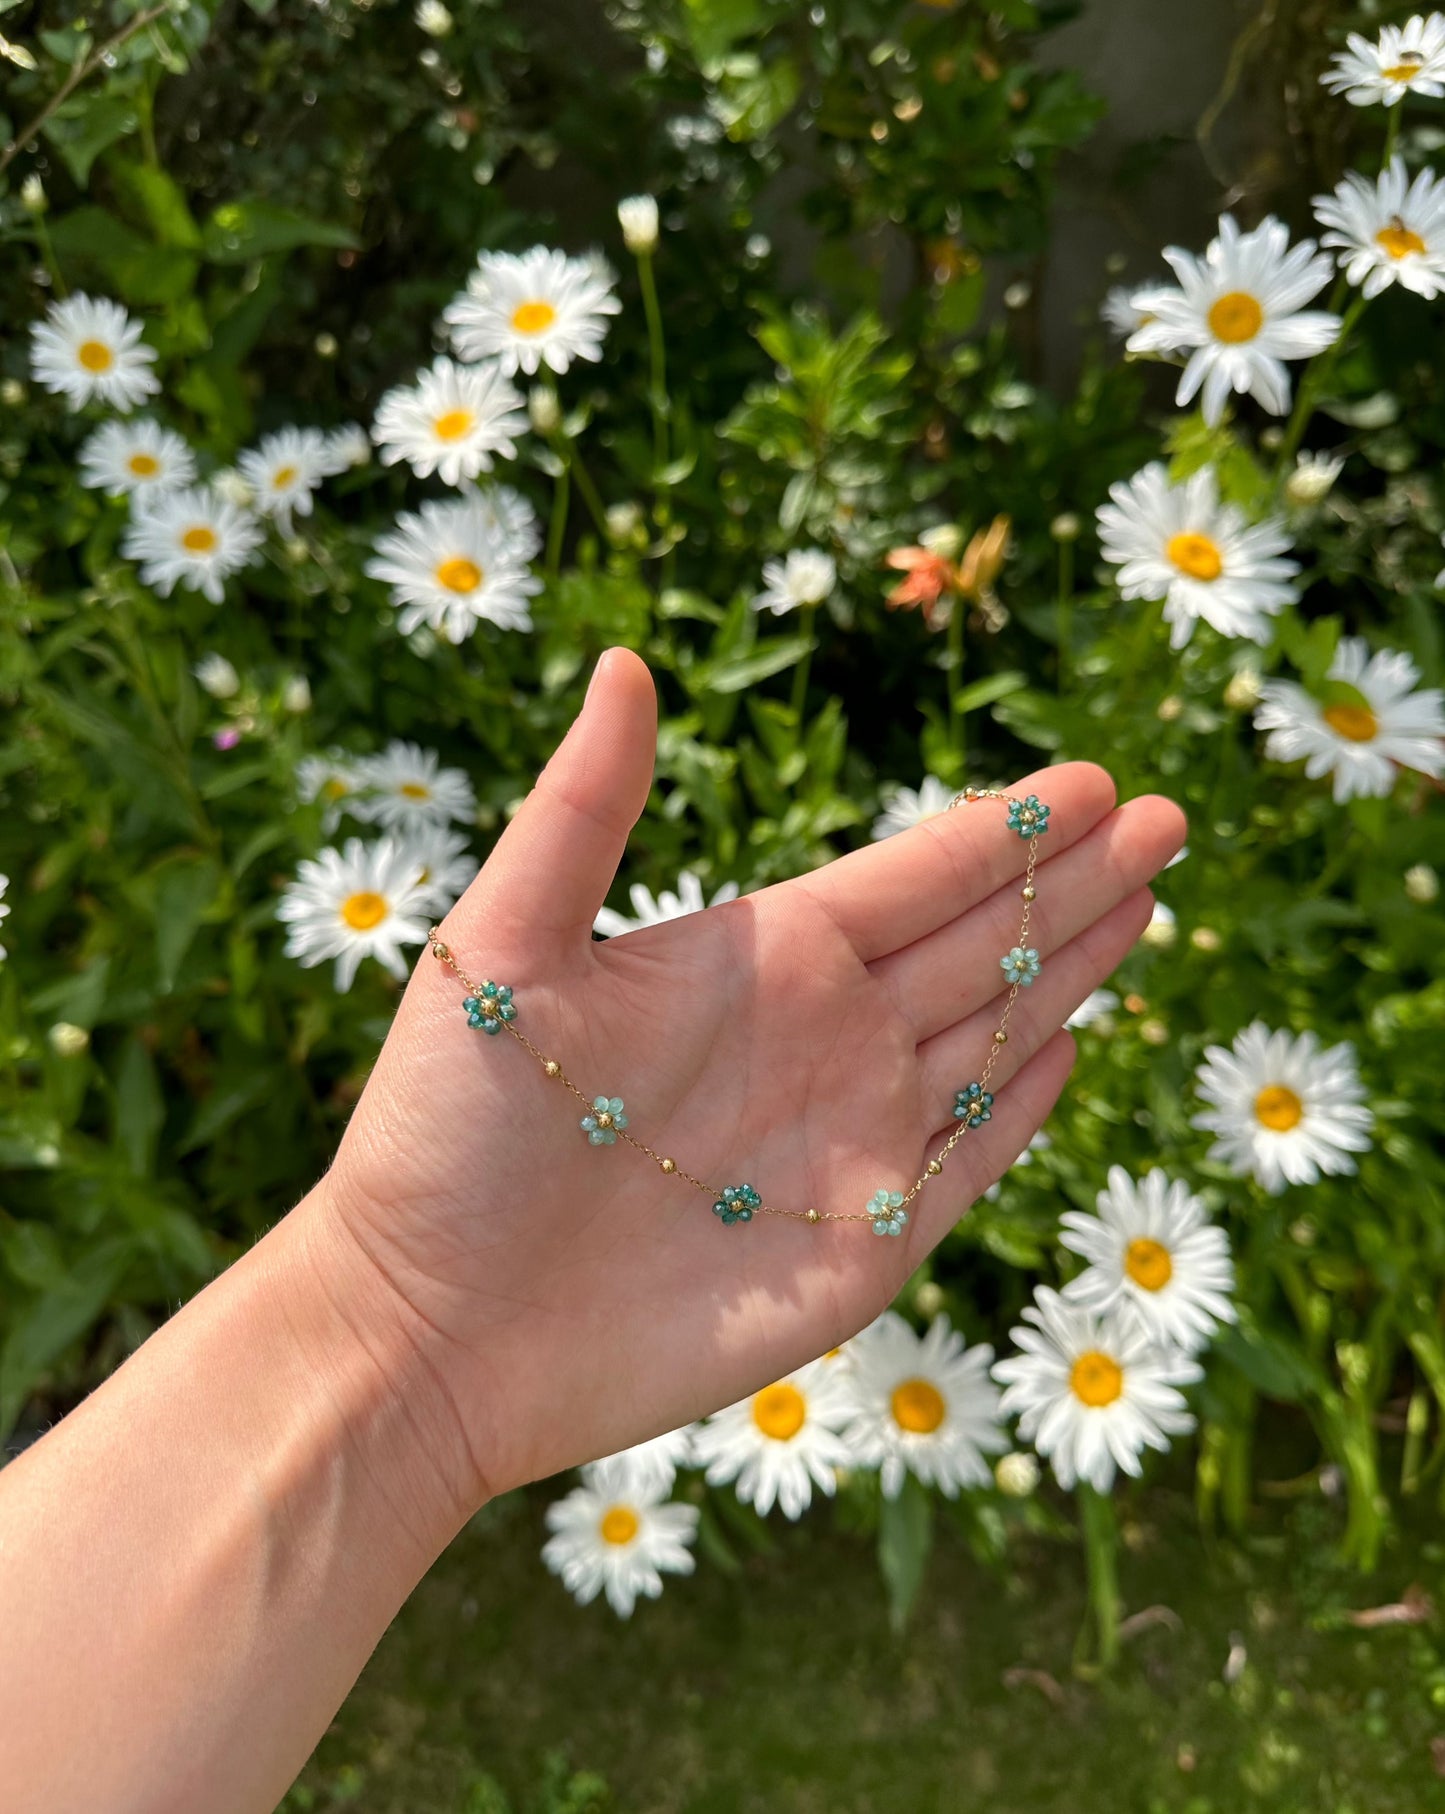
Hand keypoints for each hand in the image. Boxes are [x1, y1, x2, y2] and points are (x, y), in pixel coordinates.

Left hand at [309, 648, 1185, 1513]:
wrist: (432, 1328)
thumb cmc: (449, 1133)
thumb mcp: (498, 949)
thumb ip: (579, 810)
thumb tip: (623, 663)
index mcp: (761, 958)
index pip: (917, 875)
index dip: (1006, 827)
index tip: (1092, 779)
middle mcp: (822, 1037)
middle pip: (981, 941)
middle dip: (1077, 880)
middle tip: (1166, 816)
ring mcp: (850, 1141)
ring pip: (993, 1036)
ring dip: (1073, 971)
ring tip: (1150, 903)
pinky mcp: (865, 1244)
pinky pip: (970, 1159)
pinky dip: (1023, 1106)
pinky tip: (1070, 1048)